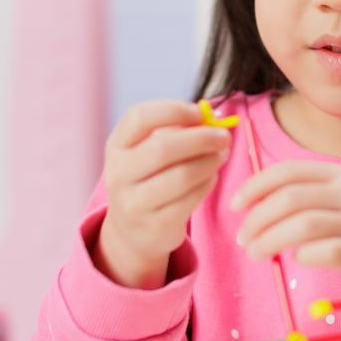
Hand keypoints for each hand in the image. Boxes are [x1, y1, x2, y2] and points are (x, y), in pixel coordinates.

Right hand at [96, 101, 232, 288]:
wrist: (132, 230)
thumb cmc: (148, 177)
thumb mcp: (147, 151)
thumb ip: (174, 131)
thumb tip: (212, 117)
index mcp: (116, 146)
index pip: (139, 117)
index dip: (174, 110)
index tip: (199, 112)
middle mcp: (118, 174)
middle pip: (163, 148)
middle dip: (202, 138)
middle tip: (224, 136)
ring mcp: (134, 203)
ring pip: (182, 175)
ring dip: (210, 161)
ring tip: (222, 154)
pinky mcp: (155, 225)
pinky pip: (191, 199)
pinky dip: (208, 183)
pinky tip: (212, 176)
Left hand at [231, 162, 340, 337]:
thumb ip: (318, 195)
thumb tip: (264, 204)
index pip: (290, 170)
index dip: (256, 185)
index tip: (236, 205)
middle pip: (290, 197)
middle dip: (256, 218)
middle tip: (242, 239)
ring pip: (301, 224)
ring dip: (269, 239)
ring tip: (256, 253)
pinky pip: (324, 251)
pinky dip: (302, 255)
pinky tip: (296, 261)